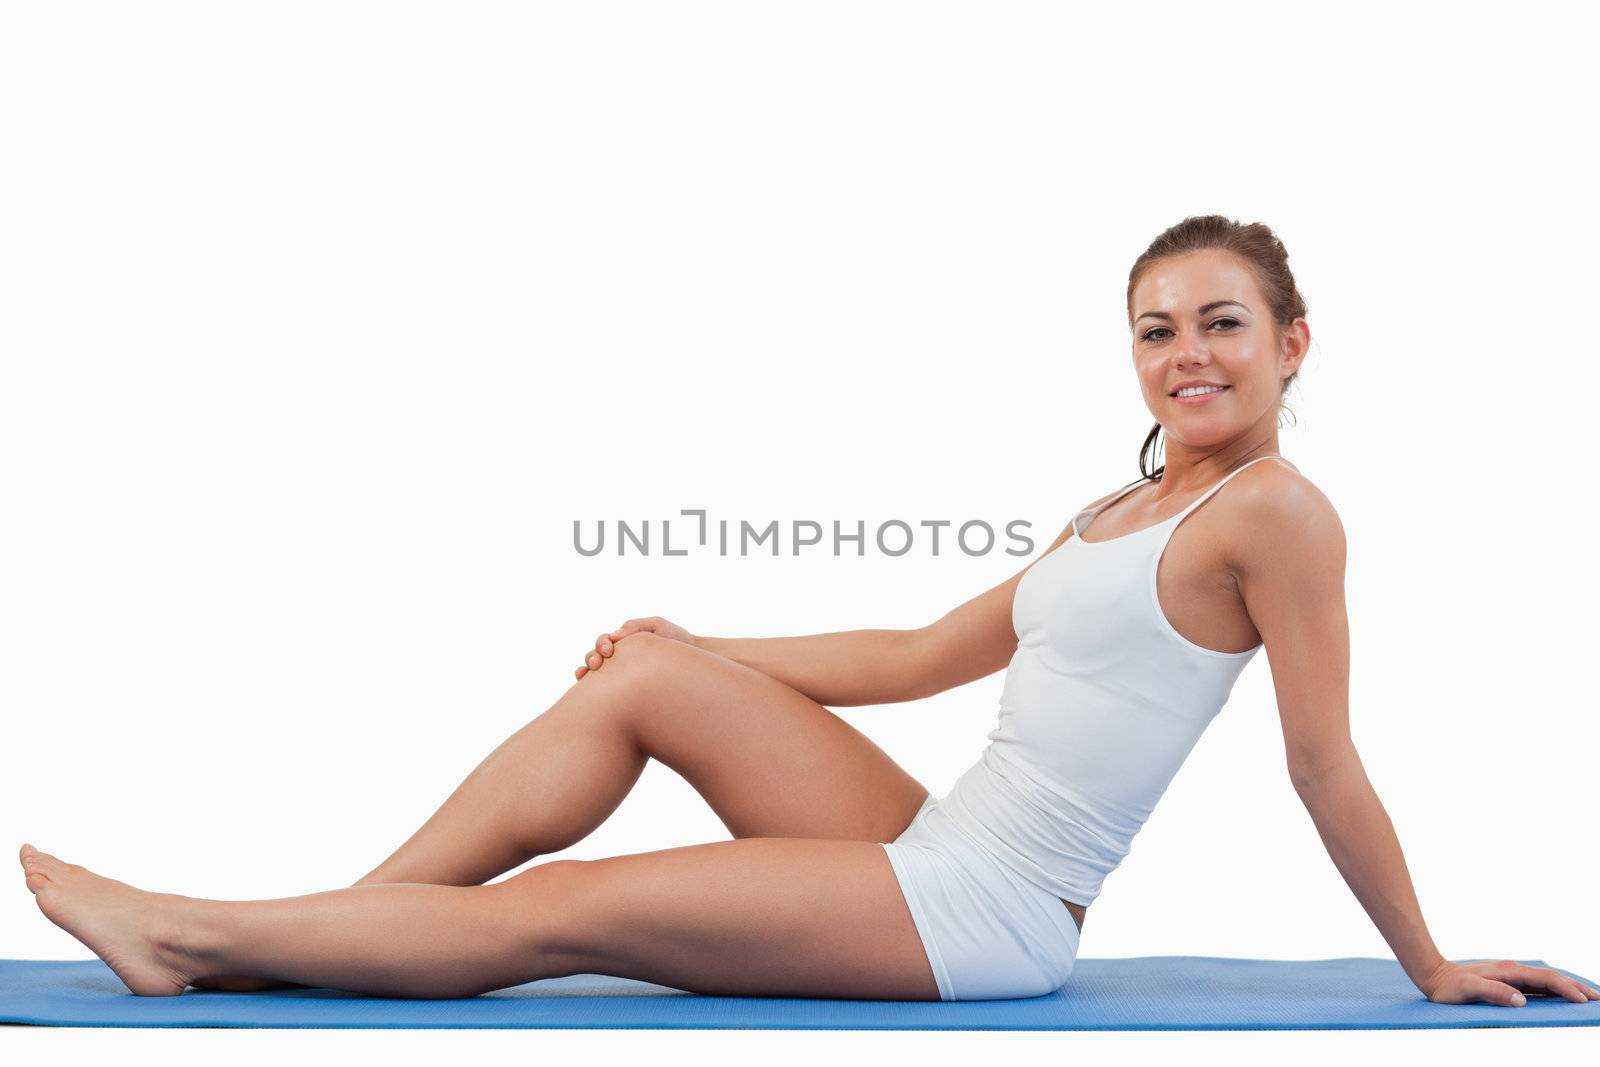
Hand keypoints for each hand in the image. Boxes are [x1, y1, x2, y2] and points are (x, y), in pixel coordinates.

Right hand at [575, 616, 697, 679]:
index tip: (610, 650)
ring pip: (594, 674)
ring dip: (586, 673)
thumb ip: (636, 626)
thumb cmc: (674, 639)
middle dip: (592, 658)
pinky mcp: (623, 688)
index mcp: (623, 641)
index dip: (602, 644)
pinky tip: (588, 694)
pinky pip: (603, 690)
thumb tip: (615, 635)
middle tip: (597, 663)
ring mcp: (619, 672)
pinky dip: (592, 690)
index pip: (604, 641)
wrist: (691, 657)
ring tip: (585, 676)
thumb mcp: (657, 626)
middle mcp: (618, 657)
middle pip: (595, 656)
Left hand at [1420, 958, 1598, 1006]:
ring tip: (1587, 998)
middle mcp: (1513, 971)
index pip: (1545, 980)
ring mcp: (1511, 976)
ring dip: (1567, 988)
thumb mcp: (1468, 990)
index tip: (1583, 1001)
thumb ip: (1494, 993)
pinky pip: (1536, 987)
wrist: (1433, 975)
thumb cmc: (1449, 987)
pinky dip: (1553, 991)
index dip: (1565, 990)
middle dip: (1576, 987)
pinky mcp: (1507, 982)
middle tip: (1598, 999)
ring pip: (1546, 981)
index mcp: (1508, 971)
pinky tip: (1560, 998)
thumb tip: (1521, 1001)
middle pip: (1551, 978)